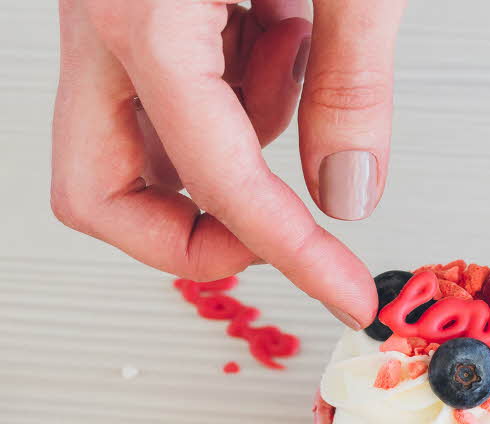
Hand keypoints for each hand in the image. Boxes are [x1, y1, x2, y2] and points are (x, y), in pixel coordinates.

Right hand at [52, 0, 404, 327]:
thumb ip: (350, 81)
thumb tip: (346, 190)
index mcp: (144, 10)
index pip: (216, 180)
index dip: (293, 255)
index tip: (343, 292)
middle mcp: (104, 18)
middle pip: (102, 192)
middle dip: (196, 237)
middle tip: (275, 234)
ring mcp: (111, 14)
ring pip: (141, 144)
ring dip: (236, 137)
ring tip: (296, 52)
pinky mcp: (139, 6)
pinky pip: (171, 90)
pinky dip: (238, 86)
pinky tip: (281, 25)